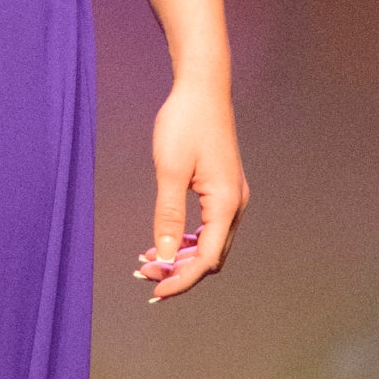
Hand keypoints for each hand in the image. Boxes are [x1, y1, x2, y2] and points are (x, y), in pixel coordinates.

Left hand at [130, 75, 245, 303]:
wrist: (202, 87)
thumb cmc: (186, 123)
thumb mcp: (170, 169)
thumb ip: (167, 215)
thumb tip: (163, 256)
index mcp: (226, 203)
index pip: (206, 259)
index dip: (181, 280)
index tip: (154, 291)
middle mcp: (235, 204)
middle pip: (210, 256)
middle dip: (178, 271)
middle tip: (144, 275)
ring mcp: (231, 197)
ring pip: (208, 243)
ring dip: (180, 257)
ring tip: (147, 262)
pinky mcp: (222, 189)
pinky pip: (207, 227)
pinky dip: (185, 239)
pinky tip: (161, 241)